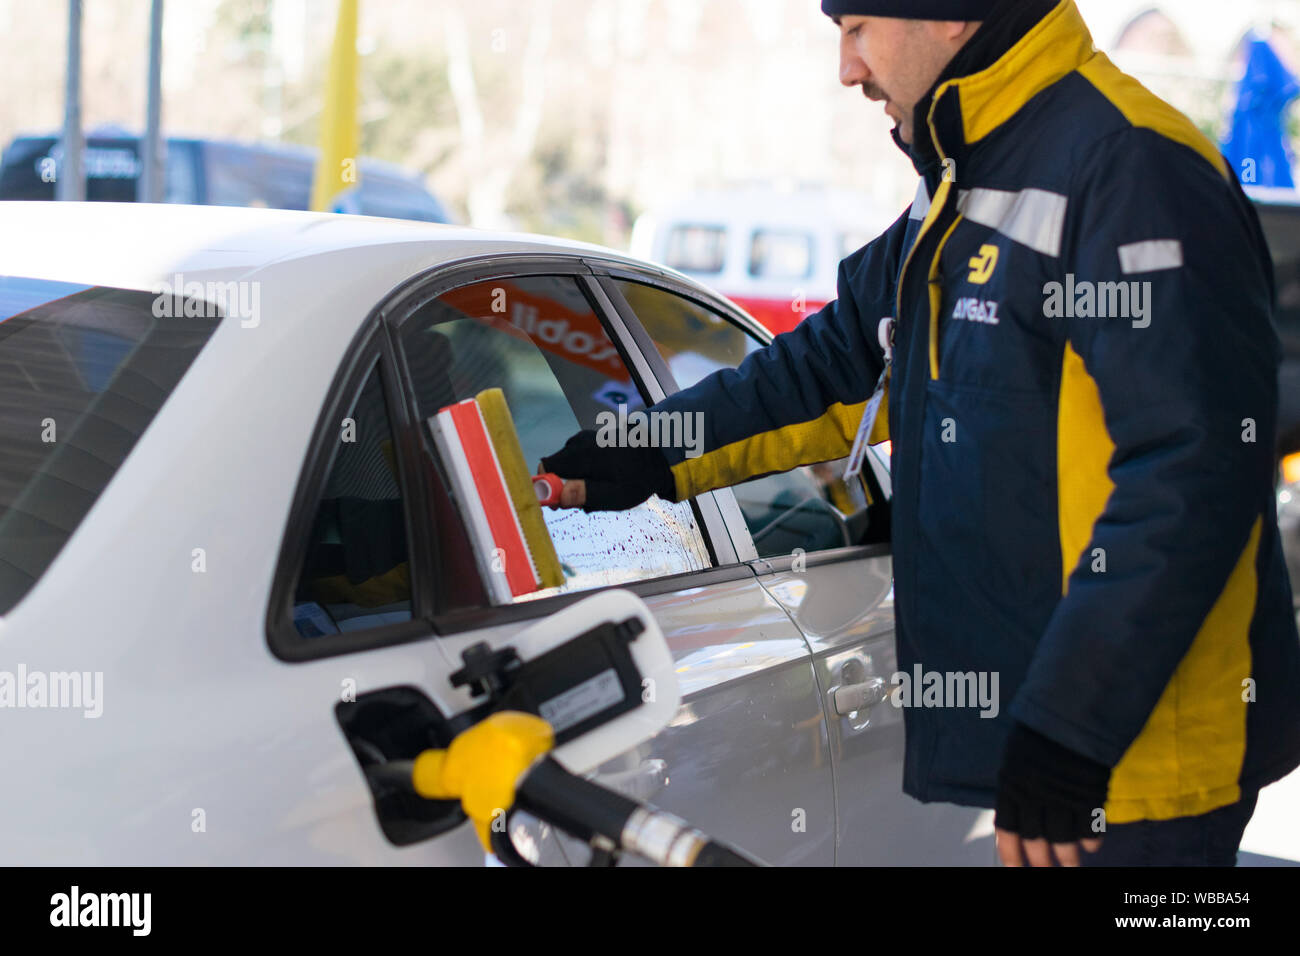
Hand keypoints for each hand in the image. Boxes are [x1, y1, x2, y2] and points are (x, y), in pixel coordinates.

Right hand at [539, 429, 676, 511]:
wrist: (659, 453)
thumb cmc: (636, 477)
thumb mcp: (613, 494)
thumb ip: (584, 494)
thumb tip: (558, 497)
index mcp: (579, 455)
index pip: (544, 469)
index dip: (547, 488)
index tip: (561, 502)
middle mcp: (576, 443)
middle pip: (554, 470)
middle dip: (564, 488)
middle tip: (587, 501)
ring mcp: (583, 440)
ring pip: (567, 466)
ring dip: (577, 482)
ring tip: (601, 490)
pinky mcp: (590, 441)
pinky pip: (578, 460)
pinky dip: (586, 472)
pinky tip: (604, 479)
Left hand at [994, 722, 1109, 866]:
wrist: (1069, 710)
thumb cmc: (1040, 730)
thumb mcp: (1017, 755)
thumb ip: (1017, 786)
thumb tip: (1018, 815)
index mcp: (1010, 785)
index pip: (1006, 830)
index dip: (1010, 853)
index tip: (1014, 870)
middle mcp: (1032, 795)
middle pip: (1035, 841)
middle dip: (1040, 863)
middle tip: (1045, 873)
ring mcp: (1060, 797)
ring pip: (1062, 841)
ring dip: (1067, 859)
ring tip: (1072, 869)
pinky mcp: (1087, 794)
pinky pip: (1089, 827)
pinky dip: (1091, 839)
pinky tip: (1092, 847)